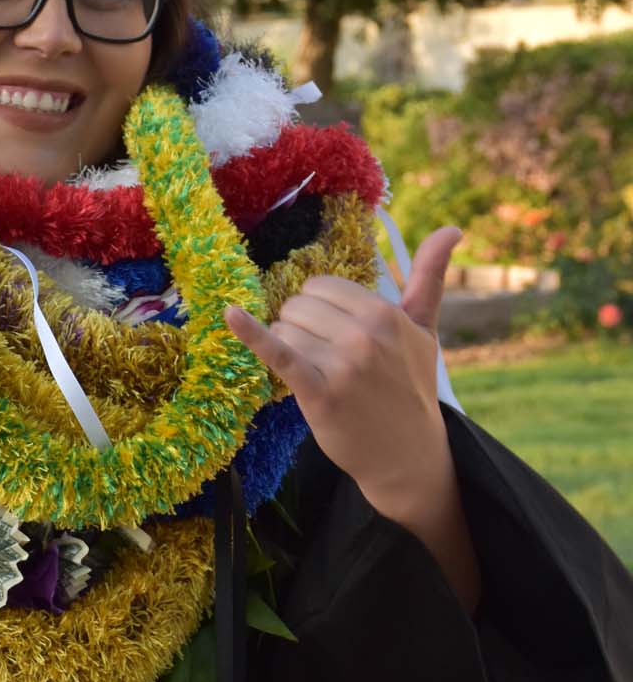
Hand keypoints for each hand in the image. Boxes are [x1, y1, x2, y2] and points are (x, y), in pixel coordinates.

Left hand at [225, 226, 461, 496]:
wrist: (407, 455)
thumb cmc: (412, 386)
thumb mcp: (425, 330)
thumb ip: (430, 276)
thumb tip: (452, 226)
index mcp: (386, 314)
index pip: (321, 286)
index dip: (320, 309)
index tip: (337, 334)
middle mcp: (364, 335)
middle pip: (298, 305)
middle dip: (303, 327)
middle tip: (329, 359)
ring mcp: (342, 364)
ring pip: (284, 329)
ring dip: (291, 348)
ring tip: (319, 374)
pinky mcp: (318, 392)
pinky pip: (278, 353)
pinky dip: (251, 333)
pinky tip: (230, 314)